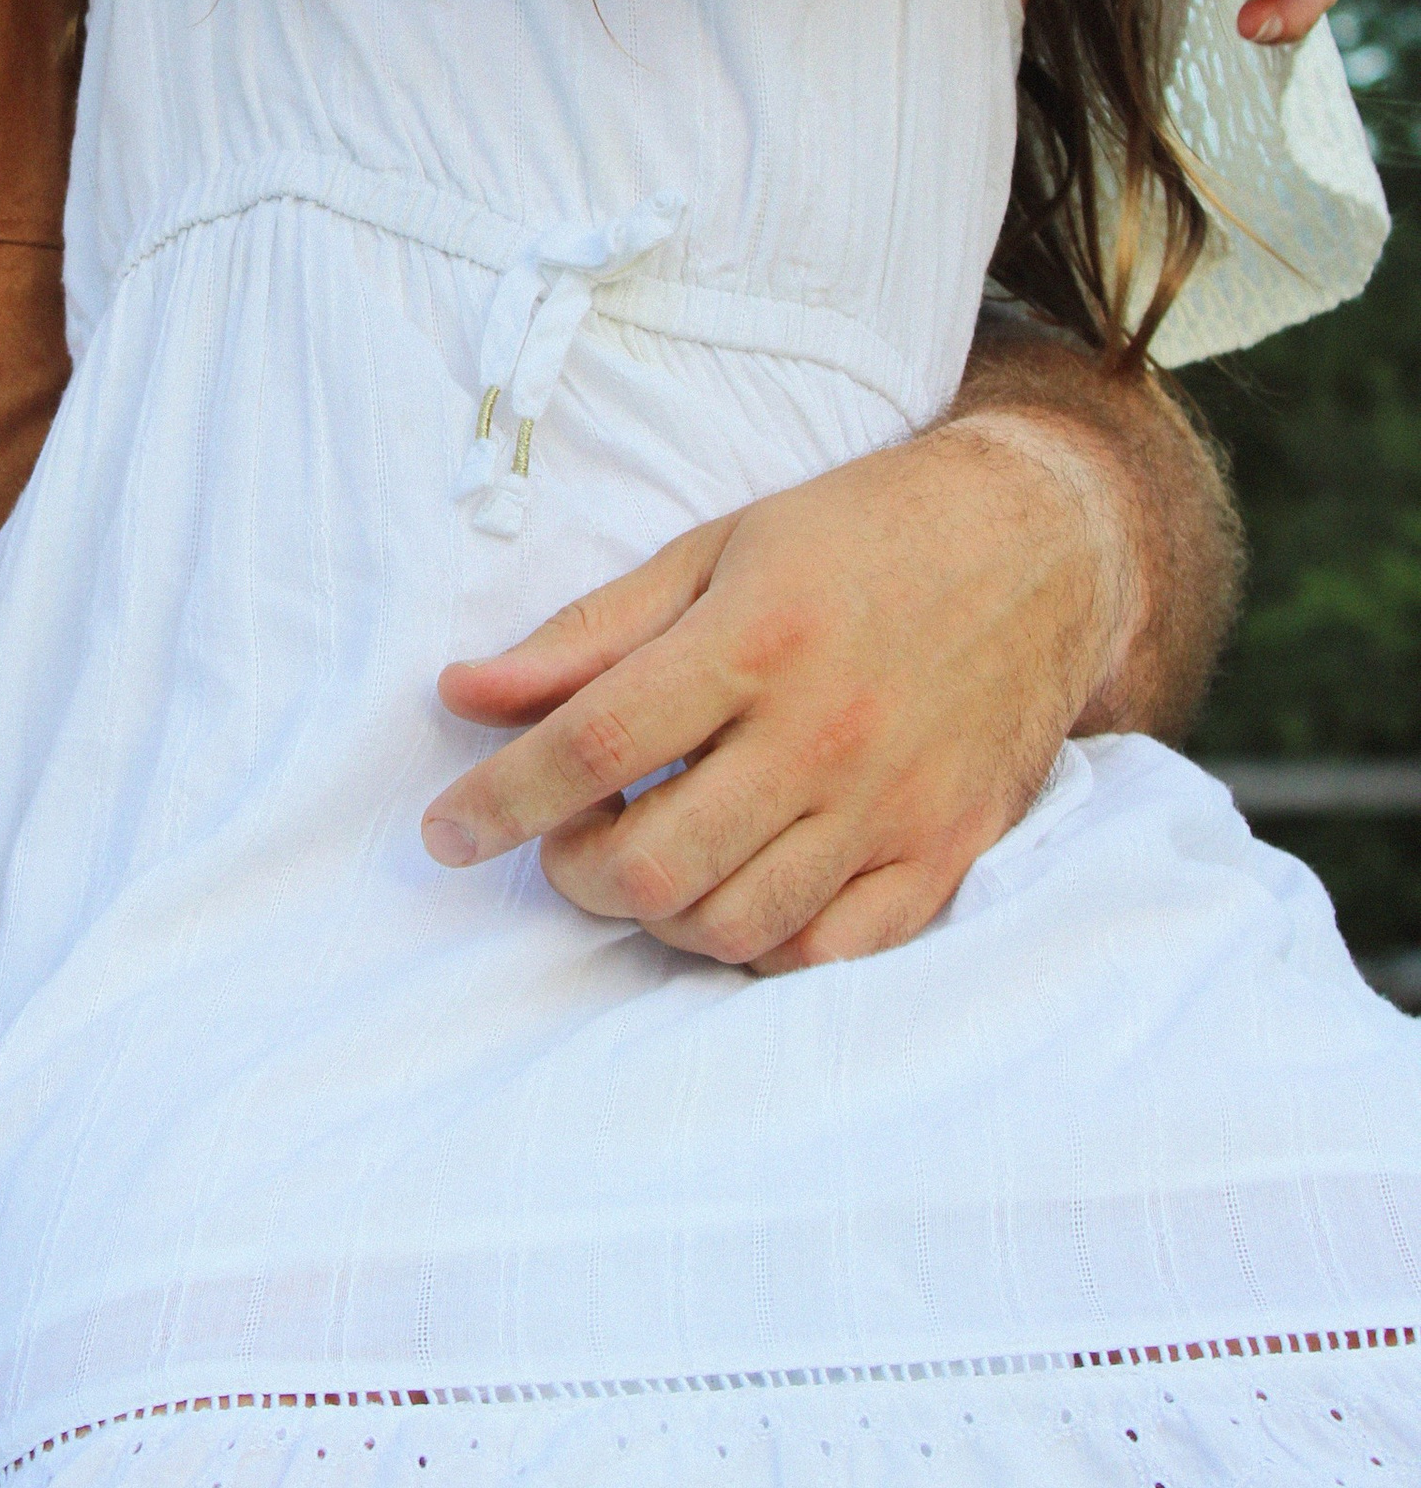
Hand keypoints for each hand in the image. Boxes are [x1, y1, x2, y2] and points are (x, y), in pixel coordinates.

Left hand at [418, 417, 1130, 971]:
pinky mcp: (945, 851)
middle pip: (655, 861)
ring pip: (732, 923)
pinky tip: (730, 894)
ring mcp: (891, 804)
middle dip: (574, 872)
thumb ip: (589, 632)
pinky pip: (829, 951)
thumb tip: (464, 693)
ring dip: (656, 914)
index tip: (445, 832)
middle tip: (565, 840)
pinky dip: (758, 946)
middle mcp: (825, 733)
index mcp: (757, 639)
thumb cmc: (860, 536)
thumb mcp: (714, 549)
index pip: (594, 745)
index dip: (501, 800)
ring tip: (644, 859)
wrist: (1042, 542)